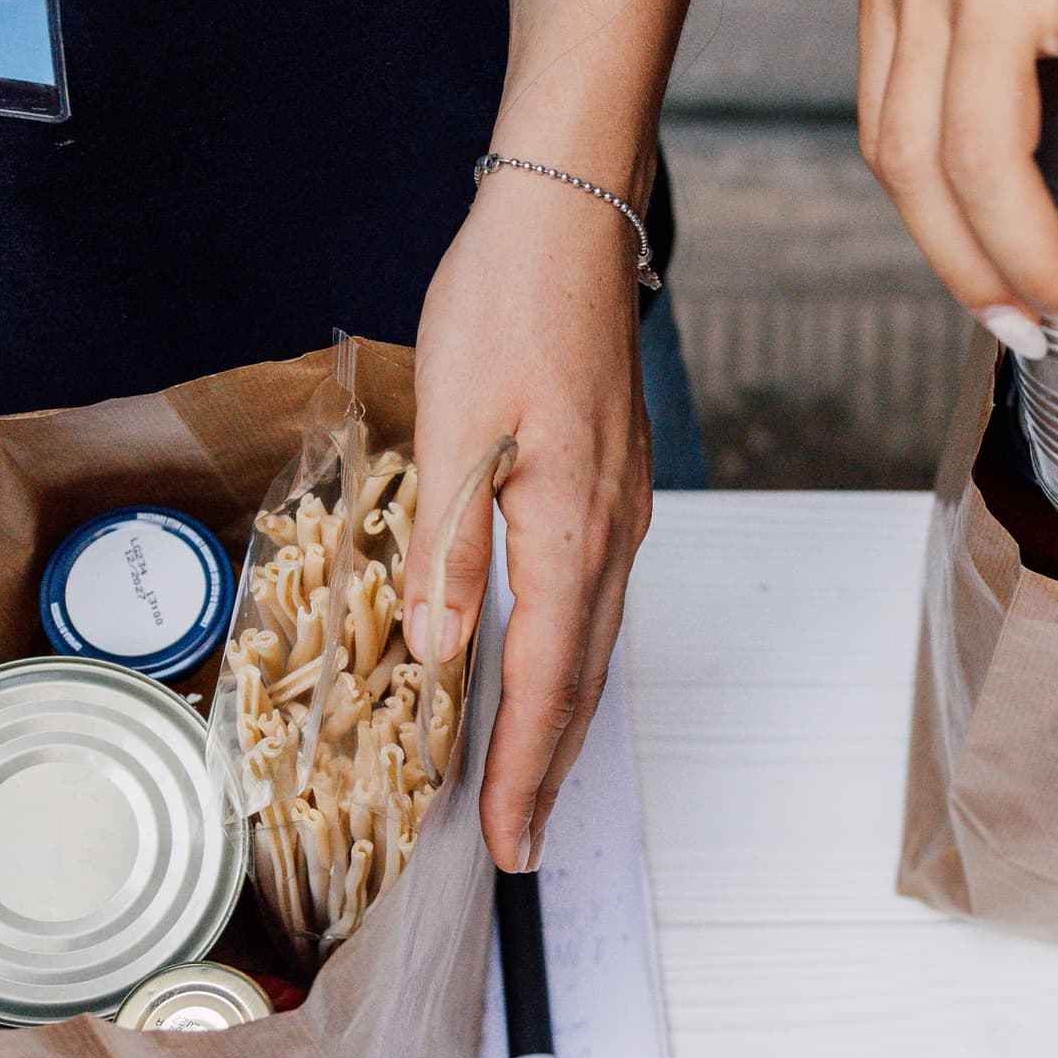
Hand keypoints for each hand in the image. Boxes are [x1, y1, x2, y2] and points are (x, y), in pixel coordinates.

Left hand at [402, 156, 654, 871]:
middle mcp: (612, 532)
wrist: (568, 217)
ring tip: (527, 775)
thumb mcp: (456, 425)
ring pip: (595, 639)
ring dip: (562, 716)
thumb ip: (448, 546)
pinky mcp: (610, 482)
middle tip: (519, 841)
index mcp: (572, 529)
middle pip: (585, 678)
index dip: (526, 769)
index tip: (508, 840)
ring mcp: (619, 508)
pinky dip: (568, 653)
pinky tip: (537, 659)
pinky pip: (593, 596)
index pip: (549, 681)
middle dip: (550, 766)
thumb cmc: (508, 303)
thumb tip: (438, 654)